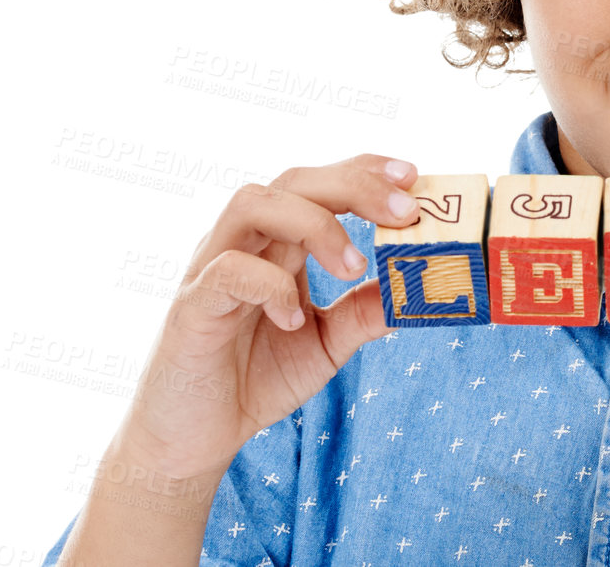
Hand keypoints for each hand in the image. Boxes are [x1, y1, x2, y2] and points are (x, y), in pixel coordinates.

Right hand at [113, 153, 422, 479]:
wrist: (193, 438)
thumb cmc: (255, 378)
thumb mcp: (327, 343)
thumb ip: (365, 313)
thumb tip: (417, 289)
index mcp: (279, 244)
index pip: (320, 184)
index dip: (365, 172)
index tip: (413, 177)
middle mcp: (245, 243)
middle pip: (294, 181)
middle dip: (355, 186)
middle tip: (406, 214)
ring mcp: (213, 269)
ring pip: (254, 203)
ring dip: (314, 225)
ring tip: (355, 268)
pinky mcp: (192, 307)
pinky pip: (227, 270)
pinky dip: (269, 285)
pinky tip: (294, 318)